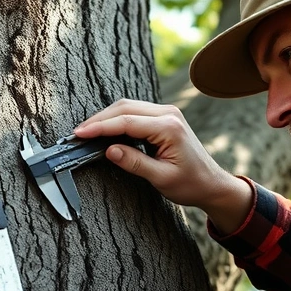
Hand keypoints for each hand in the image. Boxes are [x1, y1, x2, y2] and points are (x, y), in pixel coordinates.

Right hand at [75, 99, 252, 232]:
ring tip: (87, 132)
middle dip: (99, 119)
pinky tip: (105, 130)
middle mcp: (168, 114)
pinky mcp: (164, 118)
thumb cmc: (191, 183)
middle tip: (78, 133)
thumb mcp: (161, 178)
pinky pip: (135, 112)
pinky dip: (117, 119)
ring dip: (107, 117)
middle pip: (125, 108)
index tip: (80, 134)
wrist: (212, 183)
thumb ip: (135, 162)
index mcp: (168, 127)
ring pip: (128, 106)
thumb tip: (109, 150)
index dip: (100, 127)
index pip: (126, 122)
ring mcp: (167, 113)